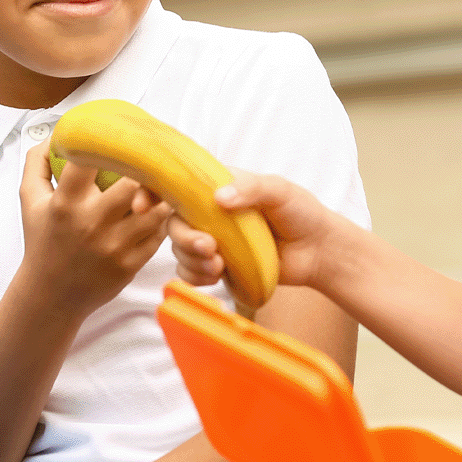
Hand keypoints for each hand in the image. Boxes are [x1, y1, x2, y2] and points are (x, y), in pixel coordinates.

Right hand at [17, 142, 172, 314]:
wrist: (50, 295)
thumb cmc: (42, 242)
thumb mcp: (29, 200)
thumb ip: (37, 162)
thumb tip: (57, 133)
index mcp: (65, 204)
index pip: (87, 161)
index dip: (103, 143)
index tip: (115, 136)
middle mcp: (91, 224)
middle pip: (132, 184)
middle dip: (142, 168)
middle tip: (150, 157)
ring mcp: (114, 247)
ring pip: (154, 209)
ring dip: (159, 193)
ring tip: (159, 182)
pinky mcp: (131, 264)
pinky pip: (159, 233)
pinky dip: (162, 218)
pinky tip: (156, 208)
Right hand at [151, 171, 345, 291]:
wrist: (318, 251)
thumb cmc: (301, 213)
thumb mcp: (281, 191)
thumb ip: (251, 189)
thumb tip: (219, 197)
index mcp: (217, 186)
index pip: (175, 183)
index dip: (151, 191)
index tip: (143, 206)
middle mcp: (208, 213)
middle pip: (173, 224)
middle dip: (185, 239)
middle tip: (210, 249)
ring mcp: (212, 240)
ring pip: (179, 251)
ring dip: (193, 261)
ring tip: (221, 266)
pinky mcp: (218, 266)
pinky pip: (190, 274)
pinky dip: (197, 278)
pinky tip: (218, 276)